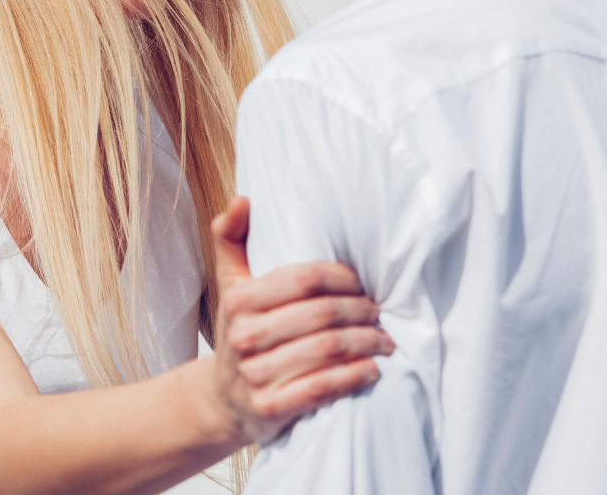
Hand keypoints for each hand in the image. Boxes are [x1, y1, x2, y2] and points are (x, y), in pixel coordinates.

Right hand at [210, 197, 393, 442]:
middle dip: (362, 312)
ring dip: (367, 343)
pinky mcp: (269, 408)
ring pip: (328, 350)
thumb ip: (233, 239)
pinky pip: (323, 388)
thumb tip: (243, 200)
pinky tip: (372, 369)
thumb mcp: (230, 285)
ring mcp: (255, 374)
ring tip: (385, 339)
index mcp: (238, 300)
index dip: (343, 278)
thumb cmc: (241, 331)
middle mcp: (244, 336)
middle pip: (322, 314)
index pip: (304, 278)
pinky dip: (354, 377)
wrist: (221, 399)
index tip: (363, 283)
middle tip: (381, 312)